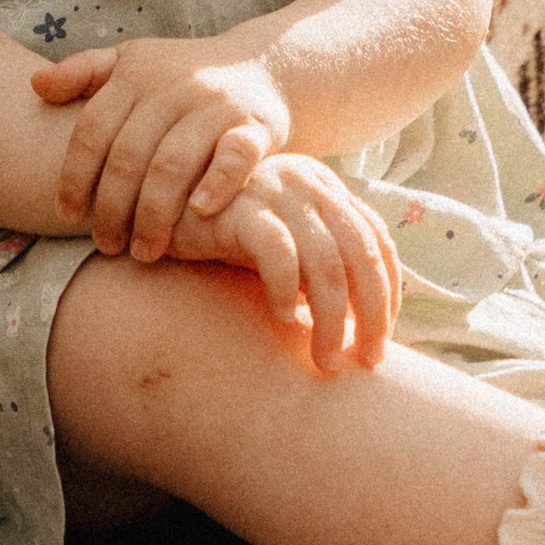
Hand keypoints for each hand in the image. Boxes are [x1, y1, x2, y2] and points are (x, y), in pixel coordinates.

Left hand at [31, 36, 289, 259]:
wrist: (264, 65)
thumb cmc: (182, 74)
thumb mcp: (132, 62)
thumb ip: (83, 72)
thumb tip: (35, 86)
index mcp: (134, 76)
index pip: (92, 130)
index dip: (75, 176)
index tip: (67, 216)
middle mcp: (172, 88)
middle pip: (129, 156)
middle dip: (112, 208)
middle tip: (106, 245)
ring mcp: (214, 106)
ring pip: (173, 163)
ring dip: (154, 213)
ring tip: (144, 251)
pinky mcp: (255, 125)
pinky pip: (235, 156)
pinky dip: (217, 184)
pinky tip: (199, 213)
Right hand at [168, 153, 400, 371]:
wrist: (156, 211)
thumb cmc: (223, 238)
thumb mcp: (282, 245)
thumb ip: (319, 264)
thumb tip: (363, 322)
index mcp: (326, 187)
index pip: (377, 241)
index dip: (388, 294)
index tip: (381, 339)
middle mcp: (308, 182)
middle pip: (362, 254)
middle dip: (372, 315)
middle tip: (368, 362)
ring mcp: (275, 192)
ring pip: (327, 263)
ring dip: (332, 320)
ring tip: (324, 360)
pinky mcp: (241, 208)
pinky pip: (279, 255)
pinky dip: (286, 291)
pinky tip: (283, 321)